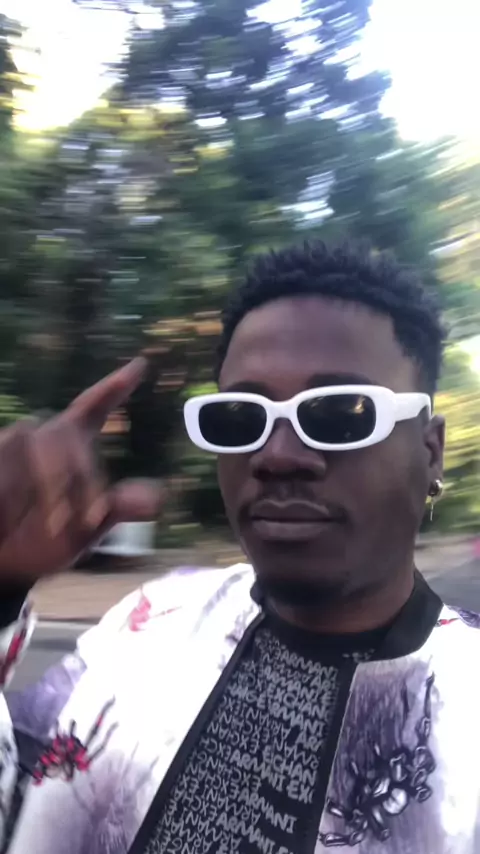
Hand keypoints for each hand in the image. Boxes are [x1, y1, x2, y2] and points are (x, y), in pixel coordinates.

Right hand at [0, 358, 164, 583]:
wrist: (1, 566)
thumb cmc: (43, 543)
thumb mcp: (85, 532)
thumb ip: (117, 511)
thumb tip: (157, 500)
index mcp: (71, 445)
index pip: (94, 406)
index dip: (115, 386)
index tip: (140, 365)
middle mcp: (43, 436)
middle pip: (70, 436)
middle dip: (82, 480)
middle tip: (87, 520)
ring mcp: (12, 444)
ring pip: (39, 448)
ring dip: (50, 492)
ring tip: (53, 527)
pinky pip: (5, 469)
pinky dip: (14, 498)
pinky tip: (11, 522)